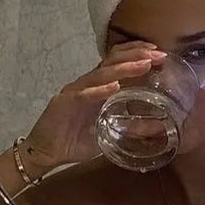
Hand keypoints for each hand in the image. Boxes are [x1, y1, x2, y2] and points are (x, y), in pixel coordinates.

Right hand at [20, 41, 166, 176]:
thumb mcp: (109, 133)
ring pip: (101, 74)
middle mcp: (87, 84)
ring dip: (124, 68)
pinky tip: (114, 87)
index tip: (158, 52)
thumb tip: (158, 126)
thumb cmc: (77, 141)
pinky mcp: (63, 103)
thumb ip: (130, 126)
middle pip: (112, 61)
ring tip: (144, 65)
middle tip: (158, 55)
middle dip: (136, 55)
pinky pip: (84, 94)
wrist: (46, 152)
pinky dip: (100, 90)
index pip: (117, 61)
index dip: (136, 53)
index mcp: (97, 87)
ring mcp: (75, 91)